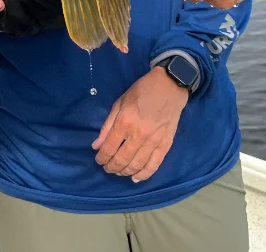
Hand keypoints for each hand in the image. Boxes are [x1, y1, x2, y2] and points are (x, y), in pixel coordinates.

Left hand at [92, 67, 187, 181]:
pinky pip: (154, 165)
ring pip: (136, 165)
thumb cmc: (141, 92)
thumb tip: (96, 146)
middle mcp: (139, 134)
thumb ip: (107, 126)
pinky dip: (144, 175)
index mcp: (125, 122)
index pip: (109, 147)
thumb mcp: (119, 103)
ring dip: (125, 172)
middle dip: (111, 167)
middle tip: (107, 168)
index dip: (101, 157)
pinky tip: (135, 178)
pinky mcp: (166, 145)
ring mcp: (154, 141)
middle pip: (122, 159)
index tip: (99, 159)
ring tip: (118, 171)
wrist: (169, 86)